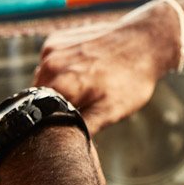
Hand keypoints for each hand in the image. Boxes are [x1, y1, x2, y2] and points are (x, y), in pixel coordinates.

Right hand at [35, 3, 181, 131]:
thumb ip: (83, 127)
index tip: (71, 120)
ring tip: (86, 83)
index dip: (52, 121)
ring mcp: (52, 49)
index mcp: (61, 84)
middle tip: (83, 102)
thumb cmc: (131, 78)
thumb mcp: (111, 111)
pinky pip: (49, 62)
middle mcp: (50, 65)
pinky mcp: (55, 39)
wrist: (144, 41)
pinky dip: (61, 68)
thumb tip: (62, 145)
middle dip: (56, 103)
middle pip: (40, 97)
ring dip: (58, 85)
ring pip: (43, 80)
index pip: (39, 114)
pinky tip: (83, 67)